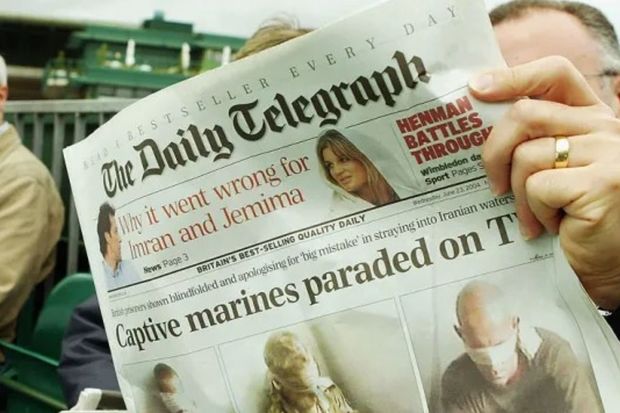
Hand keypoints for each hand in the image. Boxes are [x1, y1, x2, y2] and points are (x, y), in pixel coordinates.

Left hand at [469, 56, 619, 309]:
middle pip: (526, 113)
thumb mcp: (560, 171)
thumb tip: (481, 120)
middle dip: (494, 151)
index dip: (512, 77)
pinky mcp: (602, 184)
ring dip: (518, 194)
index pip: (555, 74)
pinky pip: (538, 187)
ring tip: (533, 218)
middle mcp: (606, 128)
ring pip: (527, 154)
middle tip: (494, 185)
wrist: (614, 266)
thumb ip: (537, 141)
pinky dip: (534, 212)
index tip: (475, 88)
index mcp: (594, 117)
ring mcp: (608, 153)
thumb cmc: (578, 221)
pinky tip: (553, 228)